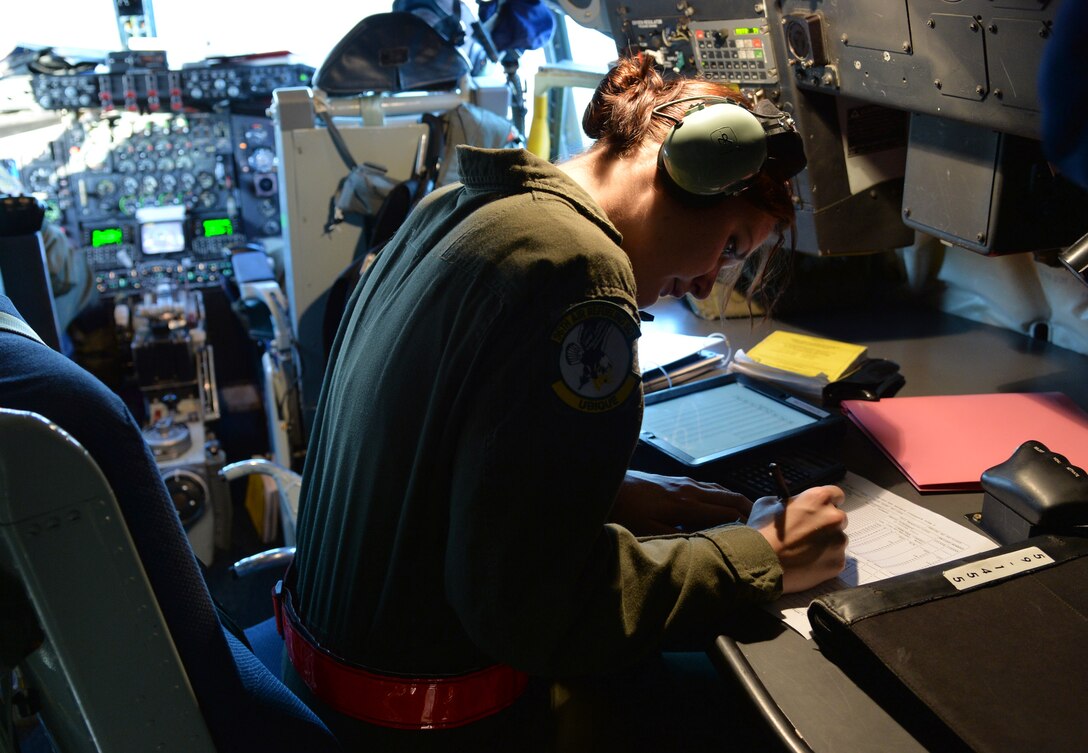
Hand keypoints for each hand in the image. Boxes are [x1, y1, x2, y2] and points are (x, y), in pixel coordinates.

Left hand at [611, 470, 753, 535]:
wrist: (605, 483)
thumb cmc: (624, 511)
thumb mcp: (649, 532)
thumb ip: (678, 538)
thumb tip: (707, 545)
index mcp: (687, 504)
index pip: (727, 512)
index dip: (745, 524)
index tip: (760, 536)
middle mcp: (690, 489)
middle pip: (728, 497)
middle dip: (748, 509)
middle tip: (766, 524)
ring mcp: (682, 483)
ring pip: (718, 490)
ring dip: (735, 500)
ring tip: (749, 514)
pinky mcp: (674, 481)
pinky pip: (707, 487)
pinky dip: (720, 495)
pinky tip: (719, 503)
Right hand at [748, 485, 847, 592]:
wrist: (761, 562)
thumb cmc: (763, 532)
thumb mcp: (767, 505)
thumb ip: (786, 501)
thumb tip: (790, 504)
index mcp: (818, 498)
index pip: (836, 494)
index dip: (829, 502)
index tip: (822, 510)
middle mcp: (833, 517)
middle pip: (838, 518)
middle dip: (827, 524)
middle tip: (809, 533)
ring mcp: (838, 541)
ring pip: (838, 540)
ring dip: (826, 543)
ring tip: (805, 551)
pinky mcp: (838, 562)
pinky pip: (835, 559)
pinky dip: (825, 561)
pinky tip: (808, 563)